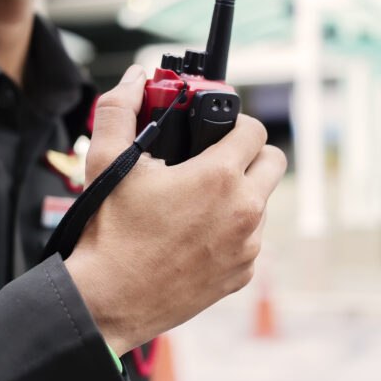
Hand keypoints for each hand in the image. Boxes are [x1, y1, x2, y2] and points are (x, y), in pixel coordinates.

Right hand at [64, 65, 286, 355]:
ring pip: (264, 201)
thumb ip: (120, 109)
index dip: (237, 123)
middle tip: (219, 158)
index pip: (255, 129)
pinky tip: (202, 232)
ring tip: (204, 198)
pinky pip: (252, 237)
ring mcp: (247, 244)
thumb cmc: (110, 233)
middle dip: (251, 153)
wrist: (109, 301)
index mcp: (219, 177)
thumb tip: (133, 79)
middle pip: (274, 161)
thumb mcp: (106, 163)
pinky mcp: (243, 272)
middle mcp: (244, 210)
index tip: (219, 131)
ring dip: (243, 192)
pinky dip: (236, 229)